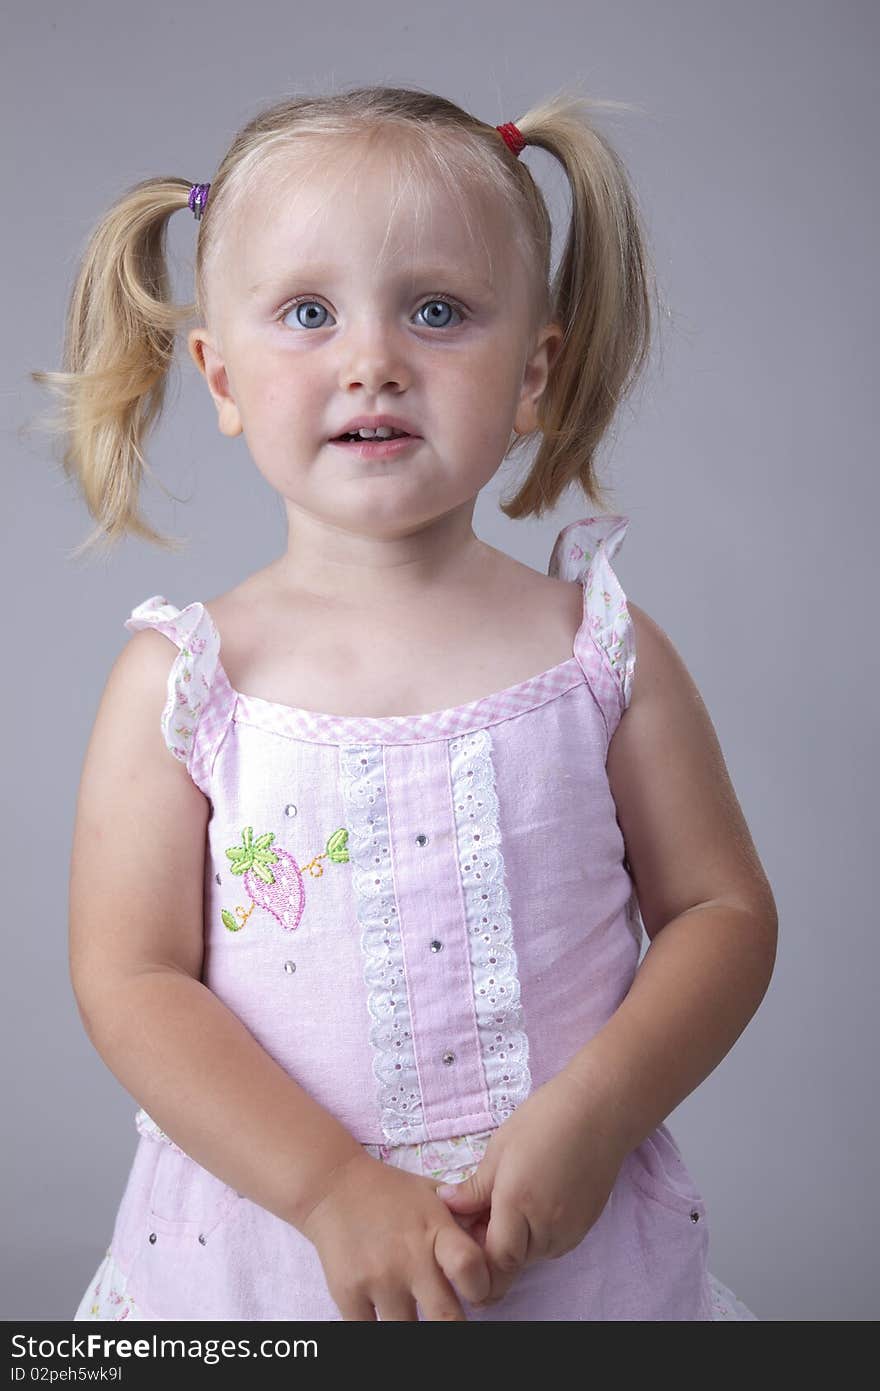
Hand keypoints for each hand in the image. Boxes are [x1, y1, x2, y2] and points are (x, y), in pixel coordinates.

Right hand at [299, 1150, 492, 1319]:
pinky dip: (381, 1330)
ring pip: (409, 1334)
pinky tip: (385, 1316)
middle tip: (449, 1320)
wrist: (332, 1186)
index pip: (471, 1268)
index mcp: (435, 1230)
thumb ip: (463, 1222)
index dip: (481, 1288)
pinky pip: (370, 1334)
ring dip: (415, 1330)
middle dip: (455, 1329)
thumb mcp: (433, 1195)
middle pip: (447, 1320)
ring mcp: (378, 1279)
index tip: (476, 1292)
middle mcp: (409, 1258)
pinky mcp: (348, 1294)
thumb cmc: (391, 1191)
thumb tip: (497, 1247)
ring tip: (414, 1315)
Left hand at [436, 1069, 627, 1304]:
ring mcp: (570, 1231)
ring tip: (510, 1199)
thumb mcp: (499, 1148)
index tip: (466, 1234)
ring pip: (533, 1255)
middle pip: (512, 1261)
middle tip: (483, 1209)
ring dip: (516, 1240)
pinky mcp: (585, 1228)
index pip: (495, 1261)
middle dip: (493, 1246)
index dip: (477, 1257)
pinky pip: (552, 1244)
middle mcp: (546, 1227)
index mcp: (518, 1205)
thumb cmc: (544, 1120)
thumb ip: (474, 1188)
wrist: (600, 1111)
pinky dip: (537, 1233)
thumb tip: (447, 1205)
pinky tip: (535, 1199)